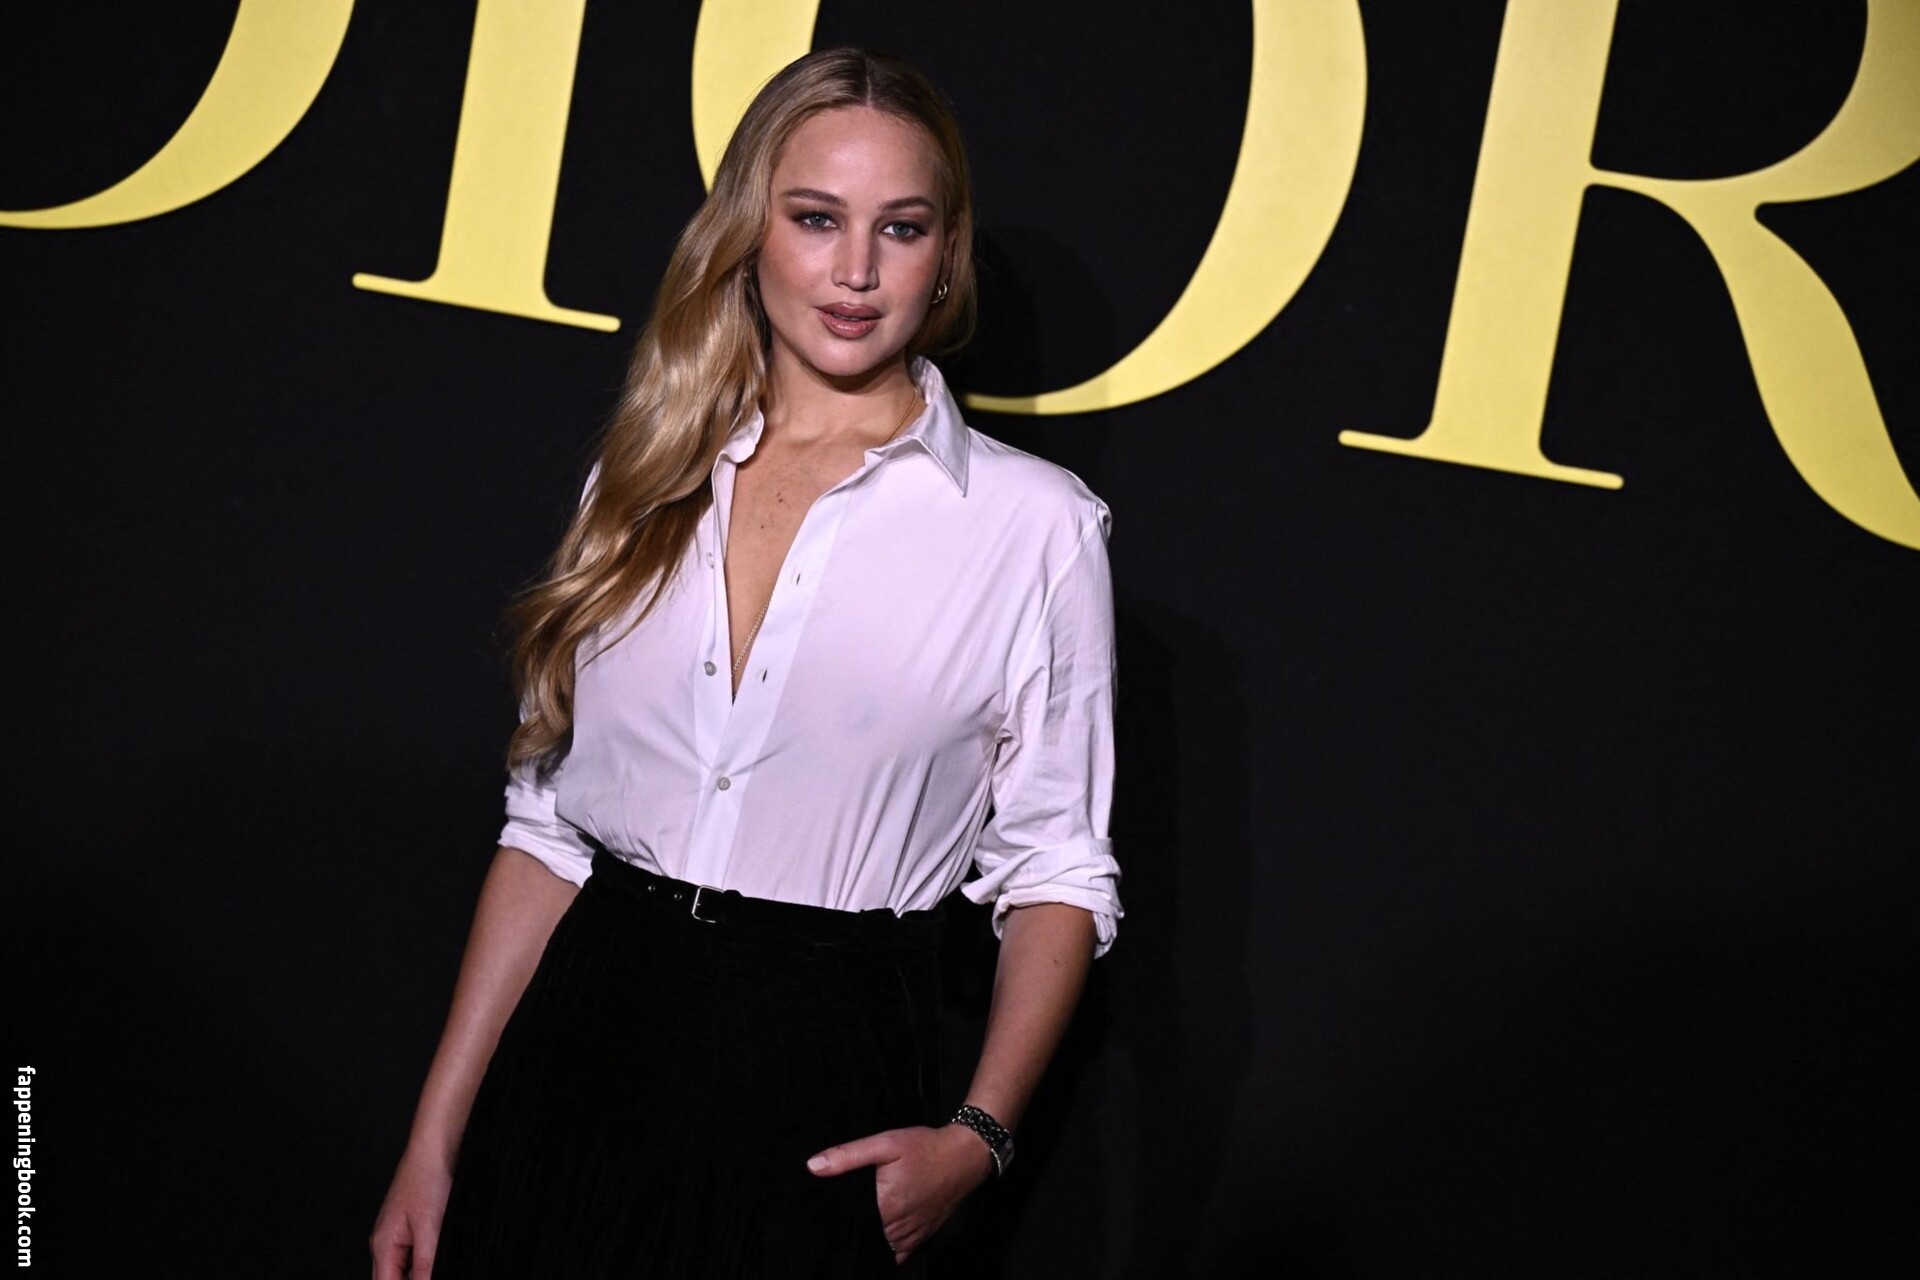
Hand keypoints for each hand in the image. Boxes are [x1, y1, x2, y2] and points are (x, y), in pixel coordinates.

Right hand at [369, 1148, 453, 1279]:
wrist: (437, 1147)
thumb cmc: (428, 1178)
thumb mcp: (430, 1228)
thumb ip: (425, 1264)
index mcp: (383, 1245)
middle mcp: (387, 1242)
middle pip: (394, 1278)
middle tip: (438, 1270)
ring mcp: (400, 1233)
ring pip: (407, 1268)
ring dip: (422, 1272)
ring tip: (443, 1262)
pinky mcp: (416, 1225)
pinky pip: (417, 1254)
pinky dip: (429, 1260)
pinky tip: (445, 1255)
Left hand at [807, 1123, 994, 1262]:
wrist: (965, 1155)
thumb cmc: (925, 1147)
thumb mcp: (885, 1144)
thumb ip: (848, 1156)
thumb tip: (813, 1166)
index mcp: (885, 1207)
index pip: (851, 1227)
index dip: (837, 1225)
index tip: (825, 1220)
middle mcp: (898, 1227)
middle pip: (866, 1240)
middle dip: (852, 1234)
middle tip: (834, 1227)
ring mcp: (913, 1233)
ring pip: (883, 1250)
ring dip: (869, 1243)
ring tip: (855, 1233)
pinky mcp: (923, 1234)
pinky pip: (901, 1254)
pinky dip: (888, 1252)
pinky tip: (878, 1241)